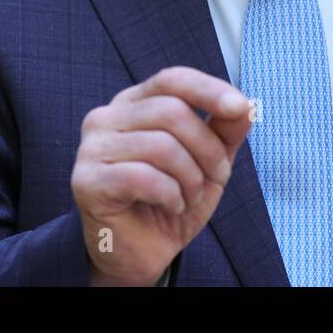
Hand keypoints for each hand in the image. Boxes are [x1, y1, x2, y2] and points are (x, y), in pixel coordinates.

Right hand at [72, 66, 252, 285]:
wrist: (142, 253)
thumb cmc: (172, 200)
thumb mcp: (209, 161)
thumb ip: (225, 130)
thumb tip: (246, 106)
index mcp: (133, 104)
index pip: (172, 79)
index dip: (209, 90)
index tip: (240, 108)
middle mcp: (106, 117)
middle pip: (172, 112)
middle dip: (207, 148)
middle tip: (216, 176)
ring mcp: (91, 148)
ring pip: (161, 145)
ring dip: (191, 177)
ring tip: (189, 196)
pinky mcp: (86, 180)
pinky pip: (143, 176)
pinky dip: (170, 194)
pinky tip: (171, 205)